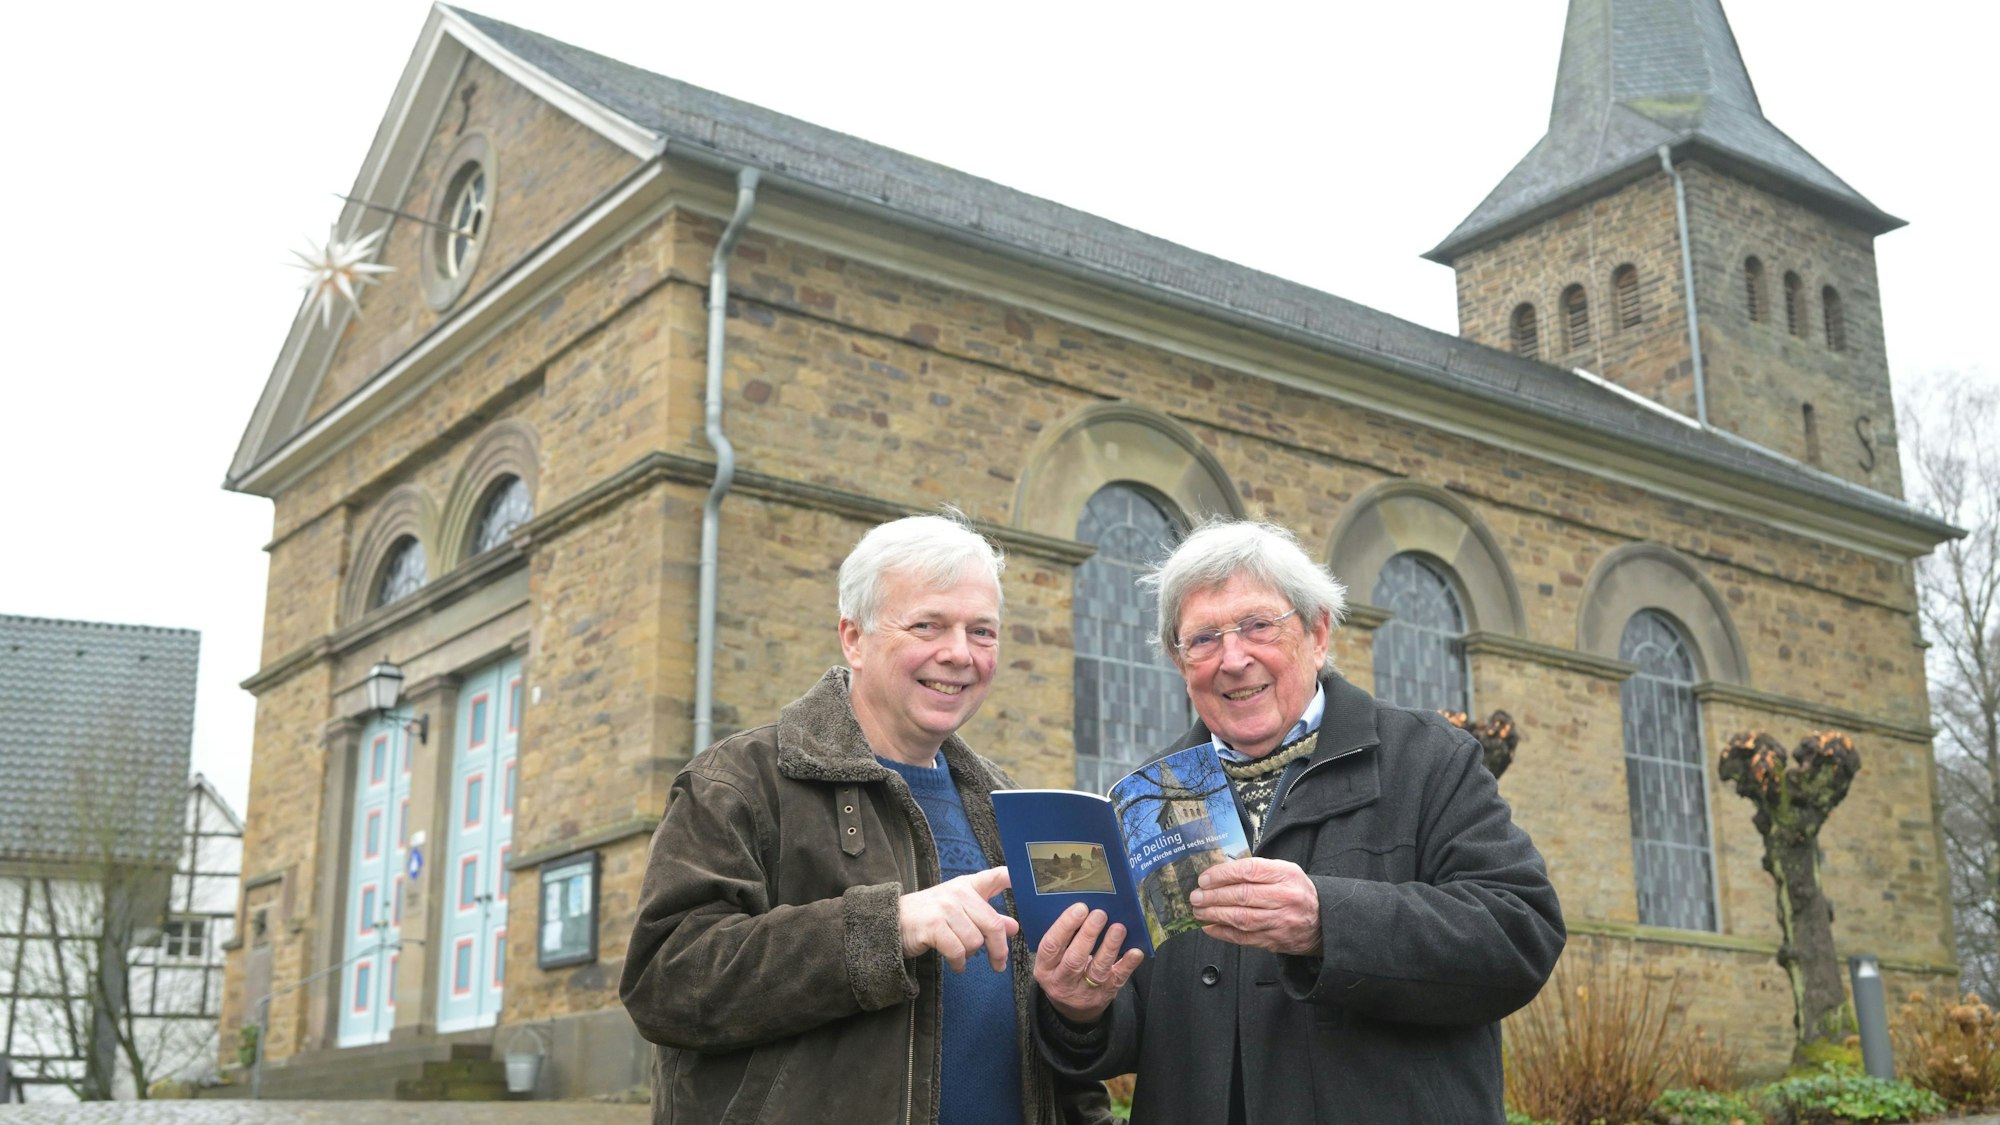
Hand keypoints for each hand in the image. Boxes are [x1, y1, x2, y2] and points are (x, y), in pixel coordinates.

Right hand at [899, 866, 1018, 971]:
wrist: (892, 922)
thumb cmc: (930, 916)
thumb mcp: (961, 911)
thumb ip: (988, 917)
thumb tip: (1014, 927)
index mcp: (968, 885)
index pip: (997, 875)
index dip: (1018, 878)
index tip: (1038, 881)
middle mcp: (958, 893)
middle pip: (993, 924)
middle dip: (999, 950)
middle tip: (999, 965)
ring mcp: (945, 908)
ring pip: (976, 941)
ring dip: (971, 955)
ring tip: (963, 955)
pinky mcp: (933, 926)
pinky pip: (958, 951)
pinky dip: (959, 963)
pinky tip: (956, 964)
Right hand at [1032, 903, 1144, 1022]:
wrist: (1072, 1009)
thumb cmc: (1062, 972)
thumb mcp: (1052, 961)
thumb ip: (1063, 940)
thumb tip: (1085, 909)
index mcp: (1045, 969)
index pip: (1051, 946)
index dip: (1065, 926)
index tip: (1080, 908)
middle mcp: (1062, 982)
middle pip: (1074, 959)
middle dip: (1088, 935)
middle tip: (1100, 914)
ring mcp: (1084, 991)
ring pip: (1097, 970)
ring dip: (1109, 947)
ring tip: (1118, 928)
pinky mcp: (1105, 995)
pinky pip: (1117, 979)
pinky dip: (1127, 965)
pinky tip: (1135, 951)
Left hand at [1190, 857, 1322, 955]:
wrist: (1323, 921)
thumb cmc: (1298, 892)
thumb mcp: (1286, 872)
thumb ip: (1258, 870)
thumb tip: (1221, 873)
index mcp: (1286, 875)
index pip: (1249, 871)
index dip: (1223, 874)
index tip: (1205, 878)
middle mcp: (1284, 898)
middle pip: (1243, 895)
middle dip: (1214, 896)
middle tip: (1196, 895)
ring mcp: (1280, 921)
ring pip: (1241, 918)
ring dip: (1215, 914)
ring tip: (1199, 910)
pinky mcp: (1275, 940)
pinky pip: (1244, 937)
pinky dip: (1223, 932)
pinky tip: (1210, 926)